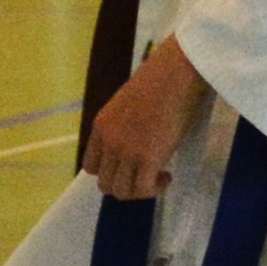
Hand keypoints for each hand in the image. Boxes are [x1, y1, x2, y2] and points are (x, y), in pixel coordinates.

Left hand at [84, 36, 209, 199]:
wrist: (175, 74)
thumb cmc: (160, 81)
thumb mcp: (127, 104)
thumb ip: (123, 125)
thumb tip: (135, 140)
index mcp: (100, 126)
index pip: (91, 166)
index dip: (110, 172)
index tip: (129, 168)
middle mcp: (108, 141)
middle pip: (105, 183)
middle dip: (126, 185)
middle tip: (146, 176)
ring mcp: (126, 151)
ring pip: (122, 191)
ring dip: (141, 191)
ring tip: (158, 177)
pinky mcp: (147, 159)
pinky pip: (143, 189)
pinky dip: (155, 189)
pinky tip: (167, 176)